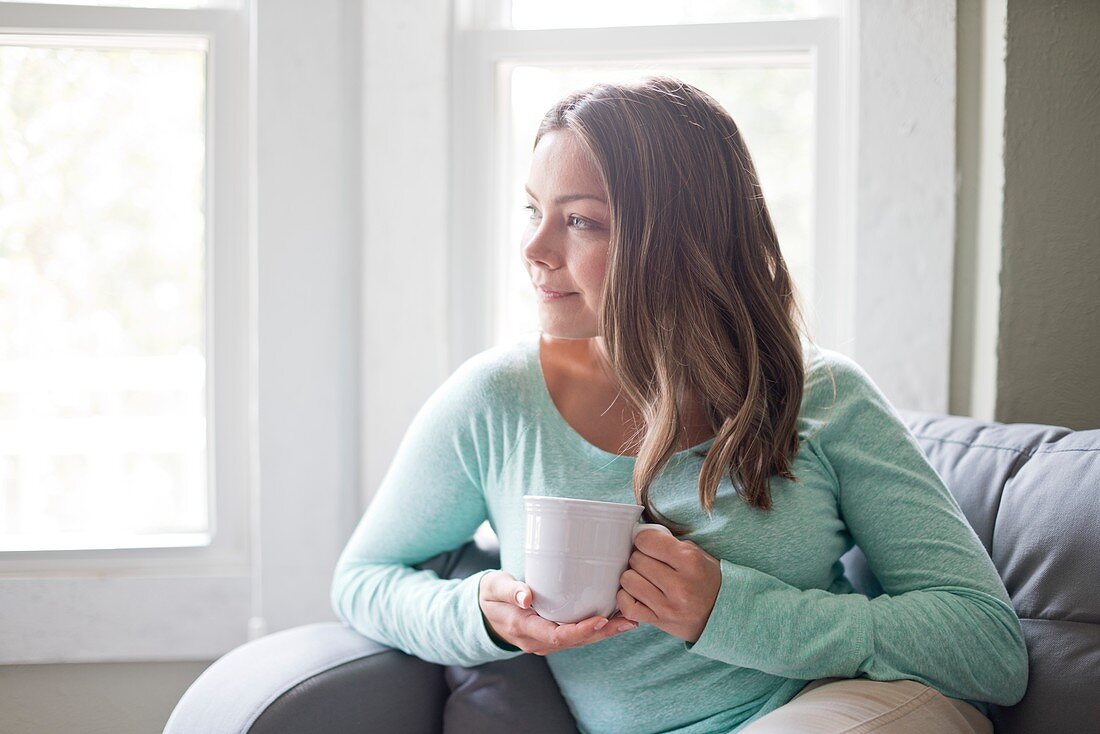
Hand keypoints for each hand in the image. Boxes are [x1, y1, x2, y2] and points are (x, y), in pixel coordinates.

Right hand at [478, 570, 637, 654]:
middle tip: (630, 620)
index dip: (582, 630)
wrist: (483, 614)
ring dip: (605, 632)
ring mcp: (545, 641)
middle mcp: (537, 641)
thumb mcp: (494, 587)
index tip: (602, 618)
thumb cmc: (490, 596)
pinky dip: (596, 629)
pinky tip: (615, 619)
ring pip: (579, 641)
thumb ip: (510, 590)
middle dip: (604, 633)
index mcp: (524, 628)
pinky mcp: (552, 636)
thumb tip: (526, 596)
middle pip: (576, 641)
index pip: (557, 635)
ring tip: (630, 620)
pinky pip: (577, 636)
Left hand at [617, 529, 721, 643]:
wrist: (723, 613)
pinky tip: (637, 593)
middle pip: (636, 560)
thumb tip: (637, 537)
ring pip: (628, 580)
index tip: (649, 545)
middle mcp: (679, 585)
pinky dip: (626, 597)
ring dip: (633, 577)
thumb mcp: (696, 554)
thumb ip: (668, 543)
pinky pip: (627, 605)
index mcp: (690, 561)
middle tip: (650, 563)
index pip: (646, 540)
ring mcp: (668, 606)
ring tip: (644, 578)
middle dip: (640, 558)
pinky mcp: (659, 621)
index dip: (644, 540)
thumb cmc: (706, 578)